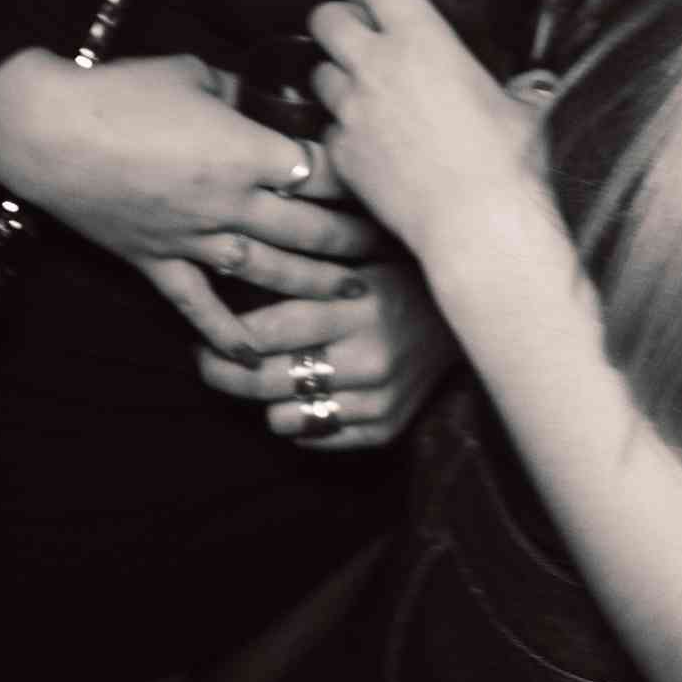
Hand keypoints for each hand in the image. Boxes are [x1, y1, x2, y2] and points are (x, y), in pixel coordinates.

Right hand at [0, 46, 386, 353]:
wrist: (48, 130)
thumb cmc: (121, 91)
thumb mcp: (193, 72)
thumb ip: (236, 90)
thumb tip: (259, 94)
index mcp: (245, 151)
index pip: (320, 170)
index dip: (355, 177)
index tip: (384, 182)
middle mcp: (228, 202)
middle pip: (307, 228)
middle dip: (352, 238)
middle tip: (390, 246)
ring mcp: (192, 238)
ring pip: (267, 270)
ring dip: (312, 283)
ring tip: (354, 293)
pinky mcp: (155, 261)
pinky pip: (197, 305)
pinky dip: (225, 333)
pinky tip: (253, 355)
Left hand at [193, 264, 459, 449]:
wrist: (477, 314)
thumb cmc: (404, 272)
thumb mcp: (363, 252)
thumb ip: (309, 255)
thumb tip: (242, 243)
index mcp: (358, 306)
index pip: (269, 331)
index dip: (227, 336)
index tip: (204, 333)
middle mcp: (368, 357)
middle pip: (267, 380)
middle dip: (224, 374)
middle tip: (207, 363)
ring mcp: (379, 399)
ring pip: (284, 418)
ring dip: (265, 400)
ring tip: (264, 376)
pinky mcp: (387, 428)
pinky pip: (316, 438)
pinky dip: (300, 421)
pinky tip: (302, 395)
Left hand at [308, 0, 538, 270]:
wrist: (478, 226)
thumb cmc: (511, 160)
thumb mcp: (520, 103)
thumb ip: (510, 81)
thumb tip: (530, 80)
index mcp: (422, 37)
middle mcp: (377, 66)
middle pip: (325, 16)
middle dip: (340, 20)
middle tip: (363, 35)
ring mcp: (352, 111)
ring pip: (318, 71)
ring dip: (337, 73)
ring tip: (365, 90)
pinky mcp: (341, 155)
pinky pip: (328, 128)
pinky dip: (342, 129)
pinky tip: (371, 142)